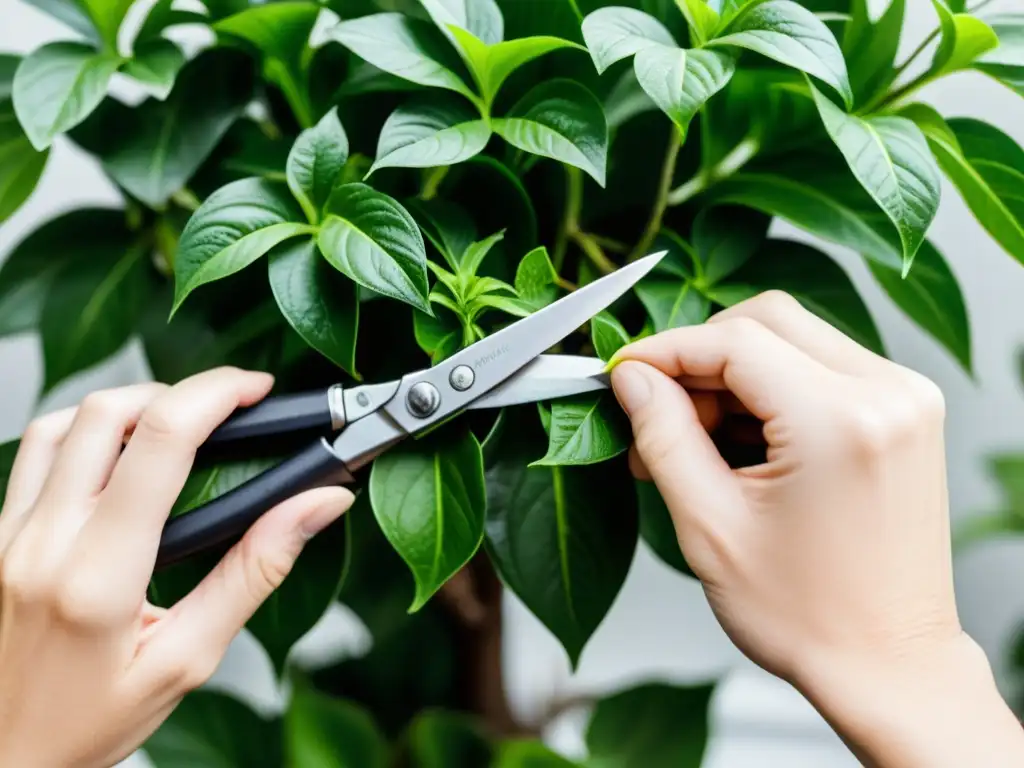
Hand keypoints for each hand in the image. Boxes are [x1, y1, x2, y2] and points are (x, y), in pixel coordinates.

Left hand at [0, 369, 353, 767]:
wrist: (4, 759)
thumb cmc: (89, 722)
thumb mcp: (190, 659)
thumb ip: (256, 571)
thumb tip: (317, 505)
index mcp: (100, 577)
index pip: (159, 443)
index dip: (216, 395)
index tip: (254, 391)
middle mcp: (44, 543)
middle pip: (109, 411)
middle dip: (181, 390)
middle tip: (227, 409)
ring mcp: (10, 536)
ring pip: (64, 420)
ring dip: (129, 404)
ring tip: (176, 426)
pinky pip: (35, 451)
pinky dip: (83, 430)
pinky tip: (117, 456)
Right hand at [611, 292, 1023, 766]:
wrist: (888, 667)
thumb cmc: (808, 617)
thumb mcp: (710, 525)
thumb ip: (664, 435)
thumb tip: (633, 378)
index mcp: (840, 420)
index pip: (734, 340)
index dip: (665, 350)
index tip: (623, 371)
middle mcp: (887, 393)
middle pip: (768, 320)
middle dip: (699, 356)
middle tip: (655, 407)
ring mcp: (905, 400)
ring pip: (793, 339)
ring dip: (732, 375)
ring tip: (690, 440)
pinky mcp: (904, 413)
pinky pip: (821, 368)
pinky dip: (769, 390)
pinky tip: (735, 442)